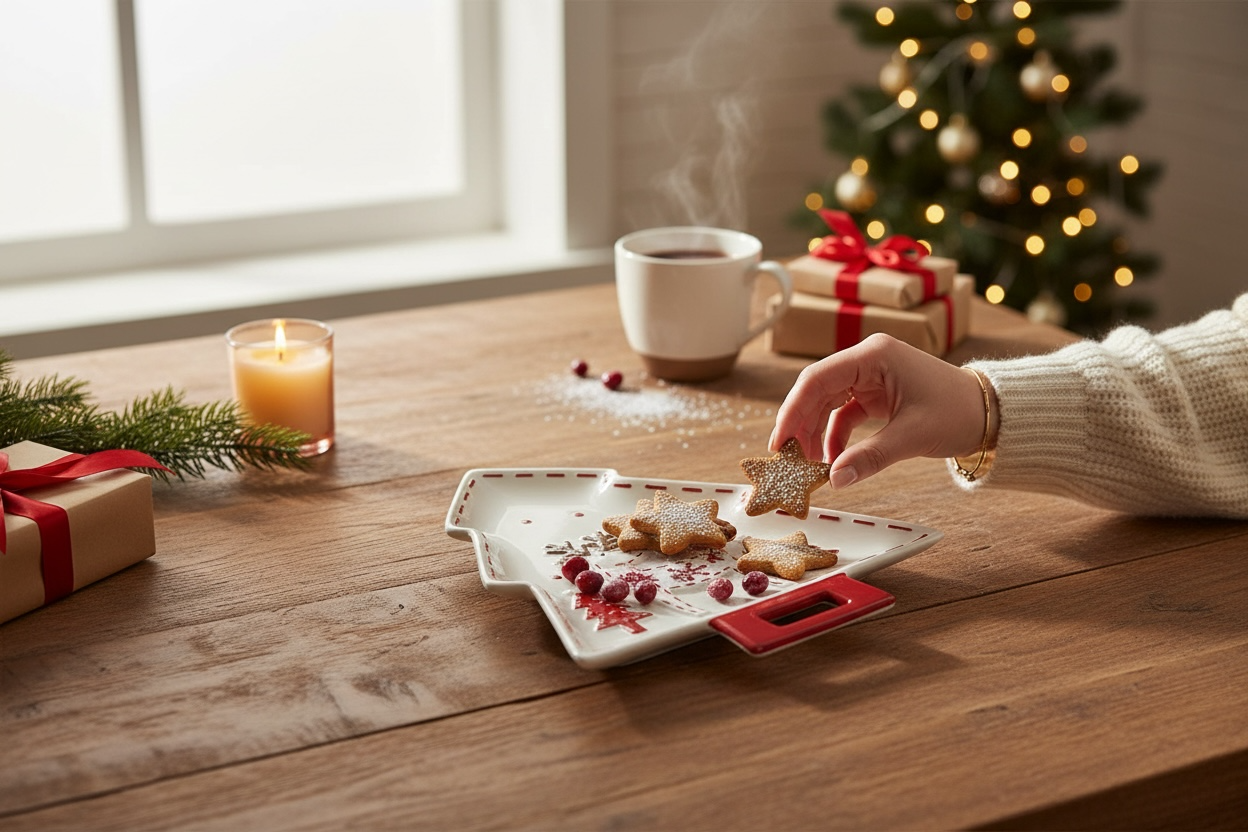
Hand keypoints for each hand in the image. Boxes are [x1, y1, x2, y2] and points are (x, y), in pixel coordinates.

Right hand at [769, 334, 988, 488]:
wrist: (992, 413)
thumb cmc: (959, 412)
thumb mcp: (912, 436)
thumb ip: (870, 458)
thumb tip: (835, 481)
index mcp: (873, 355)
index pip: (817, 379)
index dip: (792, 411)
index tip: (779, 443)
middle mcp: (867, 360)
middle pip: (817, 391)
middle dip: (801, 426)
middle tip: (788, 460)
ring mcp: (871, 376)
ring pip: (827, 403)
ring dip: (816, 434)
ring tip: (810, 466)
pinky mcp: (876, 394)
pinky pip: (844, 414)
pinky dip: (836, 437)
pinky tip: (834, 461)